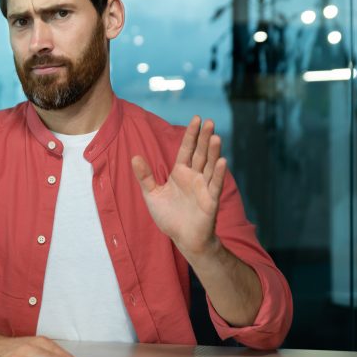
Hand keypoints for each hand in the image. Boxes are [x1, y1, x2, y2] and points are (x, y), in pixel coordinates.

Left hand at [131, 116, 226, 255]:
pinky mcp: (210, 200)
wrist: (183, 238)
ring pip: (209, 166)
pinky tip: (222, 161)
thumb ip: (144, 176)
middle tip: (209, 121)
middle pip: (200, 153)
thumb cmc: (169, 217)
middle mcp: (194, 176)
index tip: (196, 118)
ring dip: (213, 152)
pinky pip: (214, 184)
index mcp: (180, 172)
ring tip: (216, 137)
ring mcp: (204, 187)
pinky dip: (218, 173)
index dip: (191, 134)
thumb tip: (134, 157)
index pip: (187, 149)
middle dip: (204, 138)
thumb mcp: (151, 195)